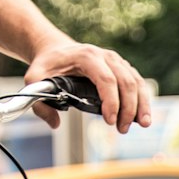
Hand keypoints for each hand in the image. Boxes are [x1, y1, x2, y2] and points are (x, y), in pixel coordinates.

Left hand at [24, 41, 149, 132]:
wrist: (55, 49)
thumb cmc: (47, 64)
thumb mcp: (34, 78)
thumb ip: (39, 101)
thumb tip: (55, 123)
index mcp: (86, 56)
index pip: (105, 79)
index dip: (111, 101)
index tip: (109, 120)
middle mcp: (105, 56)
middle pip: (125, 81)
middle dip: (128, 108)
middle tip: (122, 129)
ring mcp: (116, 60)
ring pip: (136, 81)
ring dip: (142, 104)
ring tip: (142, 124)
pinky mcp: (121, 67)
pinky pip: (138, 82)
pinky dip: (144, 99)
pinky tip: (143, 116)